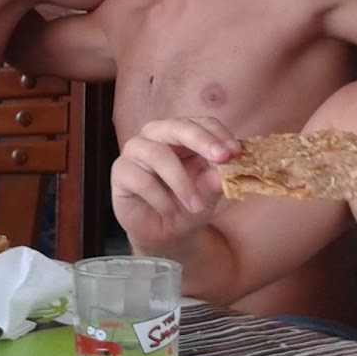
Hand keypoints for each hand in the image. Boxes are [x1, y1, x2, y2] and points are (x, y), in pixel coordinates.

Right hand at [110, 117, 241, 243]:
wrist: (163, 233)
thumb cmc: (187, 205)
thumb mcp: (208, 195)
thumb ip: (214, 182)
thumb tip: (224, 173)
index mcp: (182, 134)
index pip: (201, 123)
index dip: (218, 135)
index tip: (236, 152)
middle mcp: (157, 135)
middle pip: (177, 127)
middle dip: (202, 141)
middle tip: (222, 159)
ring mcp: (136, 151)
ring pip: (159, 154)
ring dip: (182, 182)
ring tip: (196, 206)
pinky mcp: (121, 171)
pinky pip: (142, 180)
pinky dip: (160, 199)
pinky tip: (170, 212)